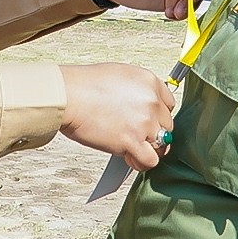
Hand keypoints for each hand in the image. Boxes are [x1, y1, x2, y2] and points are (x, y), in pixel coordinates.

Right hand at [59, 64, 176, 170]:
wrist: (68, 95)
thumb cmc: (84, 85)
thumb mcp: (119, 75)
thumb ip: (136, 90)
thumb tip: (139, 105)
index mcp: (150, 82)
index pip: (169, 105)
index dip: (157, 116)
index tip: (148, 122)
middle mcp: (151, 101)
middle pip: (166, 126)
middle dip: (152, 133)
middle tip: (135, 136)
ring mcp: (144, 122)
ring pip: (161, 145)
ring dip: (148, 149)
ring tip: (133, 149)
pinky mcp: (133, 141)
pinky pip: (150, 160)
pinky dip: (141, 162)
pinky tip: (129, 157)